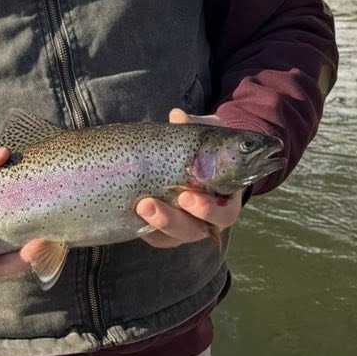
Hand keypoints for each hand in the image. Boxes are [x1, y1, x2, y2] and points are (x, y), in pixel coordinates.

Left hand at [136, 108, 242, 248]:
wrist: (200, 160)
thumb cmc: (209, 150)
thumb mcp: (208, 136)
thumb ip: (197, 127)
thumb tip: (177, 116)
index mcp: (226, 199)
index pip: (223, 212)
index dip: (207, 210)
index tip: (187, 196)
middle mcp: (209, 220)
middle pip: (194, 230)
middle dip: (171, 220)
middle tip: (149, 204)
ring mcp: (188, 227)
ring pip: (175, 236)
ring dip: (156, 224)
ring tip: (139, 206)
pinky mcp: (169, 231)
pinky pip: (158, 239)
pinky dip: (146, 231)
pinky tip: (131, 217)